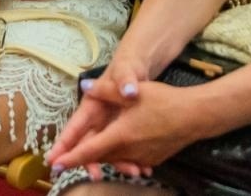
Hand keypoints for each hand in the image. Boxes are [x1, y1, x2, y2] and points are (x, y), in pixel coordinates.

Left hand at [48, 81, 198, 176]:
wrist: (194, 116)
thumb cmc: (164, 101)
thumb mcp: (134, 92)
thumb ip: (107, 89)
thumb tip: (86, 86)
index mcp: (120, 135)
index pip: (90, 150)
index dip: (71, 157)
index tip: (56, 164)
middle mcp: (129, 150)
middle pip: (100, 157)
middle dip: (83, 159)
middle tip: (66, 160)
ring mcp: (142, 157)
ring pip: (115, 160)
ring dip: (102, 158)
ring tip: (90, 156)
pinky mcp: (153, 160)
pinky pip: (131, 161)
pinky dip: (121, 158)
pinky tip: (120, 152)